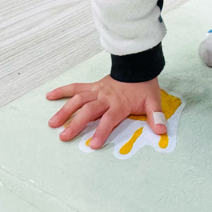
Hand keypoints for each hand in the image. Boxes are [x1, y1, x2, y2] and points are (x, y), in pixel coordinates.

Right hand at [47, 74, 166, 148]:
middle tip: (64, 137)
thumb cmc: (144, 87)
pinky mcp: (92, 86)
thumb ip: (156, 117)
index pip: (109, 119)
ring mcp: (96, 91)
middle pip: (88, 111)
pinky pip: (75, 87)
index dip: (102, 132)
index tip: (93, 145)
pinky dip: (62, 91)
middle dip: (76, 124)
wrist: (138, 66)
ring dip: (65, 111)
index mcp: (119, 104)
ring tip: (53, 124)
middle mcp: (105, 97)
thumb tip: (161, 132)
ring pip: (78, 100)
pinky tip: (49, 96)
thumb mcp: (153, 102)